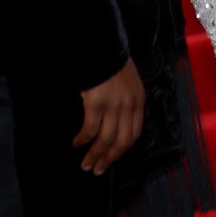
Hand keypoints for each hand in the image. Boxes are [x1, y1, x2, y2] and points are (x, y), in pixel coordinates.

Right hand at [72, 58, 144, 174]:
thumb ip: (126, 101)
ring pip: (106, 140)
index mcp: (138, 100)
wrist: (102, 46)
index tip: (113, 158)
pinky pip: (90, 130)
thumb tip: (115, 123)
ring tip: (86, 164)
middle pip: (122, 141)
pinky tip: (77, 143)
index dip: (123, 149)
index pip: (134, 133)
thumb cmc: (112, 63)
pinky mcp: (97, 104)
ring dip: (95, 155)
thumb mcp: (128, 82)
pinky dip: (83, 140)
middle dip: (109, 159)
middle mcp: (129, 105)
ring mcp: (114, 105)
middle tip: (98, 169)